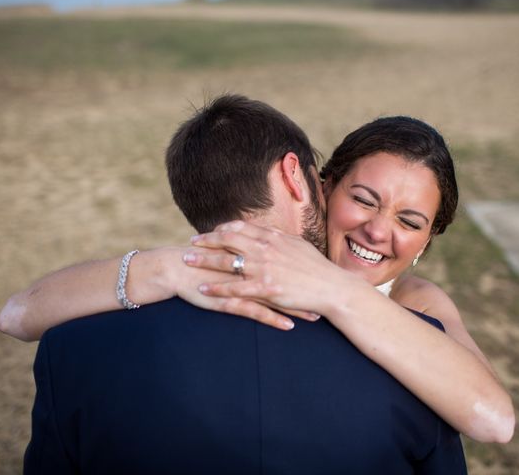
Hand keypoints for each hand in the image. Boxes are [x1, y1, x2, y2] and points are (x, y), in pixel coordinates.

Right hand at [155, 246, 313, 330]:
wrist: (177, 266)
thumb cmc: (202, 257)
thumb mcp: (228, 247)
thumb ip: (246, 244)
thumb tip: (262, 242)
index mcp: (252, 252)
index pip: (283, 262)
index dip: (303, 271)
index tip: (321, 278)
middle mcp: (251, 267)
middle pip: (285, 279)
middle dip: (306, 289)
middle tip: (325, 298)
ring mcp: (243, 285)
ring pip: (275, 298)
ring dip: (295, 308)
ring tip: (314, 318)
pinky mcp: (232, 300)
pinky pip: (257, 312)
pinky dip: (274, 319)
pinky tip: (288, 327)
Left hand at [185, 220, 355, 317]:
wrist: (331, 287)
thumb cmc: (316, 267)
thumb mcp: (297, 245)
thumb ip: (278, 237)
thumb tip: (265, 231)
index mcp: (273, 236)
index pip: (240, 227)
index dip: (222, 229)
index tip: (210, 233)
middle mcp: (265, 249)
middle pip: (227, 240)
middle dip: (206, 241)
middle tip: (190, 243)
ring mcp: (264, 269)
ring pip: (226, 262)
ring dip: (203, 260)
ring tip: (187, 261)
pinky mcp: (265, 289)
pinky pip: (234, 288)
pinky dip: (216, 288)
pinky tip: (203, 289)